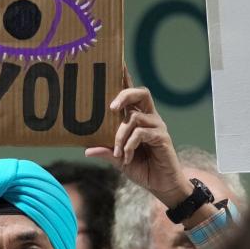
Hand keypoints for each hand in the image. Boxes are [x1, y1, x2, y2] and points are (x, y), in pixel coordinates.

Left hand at [85, 86, 191, 209]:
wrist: (161, 186)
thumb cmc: (142, 169)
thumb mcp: (119, 160)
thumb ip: (107, 151)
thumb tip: (87, 149)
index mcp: (138, 119)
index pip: (132, 94)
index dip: (126, 77)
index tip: (118, 62)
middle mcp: (149, 118)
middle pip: (140, 93)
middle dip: (124, 95)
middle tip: (111, 108)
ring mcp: (157, 126)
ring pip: (135, 117)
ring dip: (120, 135)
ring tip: (118, 152)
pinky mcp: (162, 137)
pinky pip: (141, 133)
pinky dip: (129, 145)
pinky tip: (126, 157)